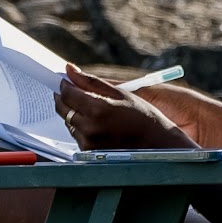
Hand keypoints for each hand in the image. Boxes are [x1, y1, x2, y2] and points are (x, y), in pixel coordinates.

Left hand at [57, 69, 198, 151]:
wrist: (158, 145)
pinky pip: (77, 135)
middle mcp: (90, 128)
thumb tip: (70, 69)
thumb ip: (91, 82)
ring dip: (73, 113)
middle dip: (64, 98)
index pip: (68, 94)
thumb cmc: (144, 117)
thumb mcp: (120, 94)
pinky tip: (97, 124)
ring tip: (91, 109)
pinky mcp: (90, 153)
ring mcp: (89, 143)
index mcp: (98, 110)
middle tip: (71, 91)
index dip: (65, 85)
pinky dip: (81, 127)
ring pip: (69, 123)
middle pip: (63, 109)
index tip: (66, 81)